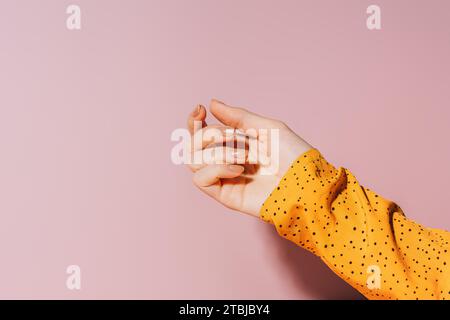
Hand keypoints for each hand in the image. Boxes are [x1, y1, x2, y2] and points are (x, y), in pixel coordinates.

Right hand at [187, 99, 311, 216]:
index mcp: (234, 145)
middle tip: (231, 136)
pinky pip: (201, 179)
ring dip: (217, 152)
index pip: (199, 134)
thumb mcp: (266, 127)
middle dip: (206, 134)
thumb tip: (212, 103)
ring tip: (244, 155)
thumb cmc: (293, 155)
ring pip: (193, 161)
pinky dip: (217, 168)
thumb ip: (237, 117)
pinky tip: (238, 168)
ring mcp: (224, 179)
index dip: (193, 121)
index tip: (201, 110)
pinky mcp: (225, 195)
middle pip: (191, 147)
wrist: (306, 183)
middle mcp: (225, 161)